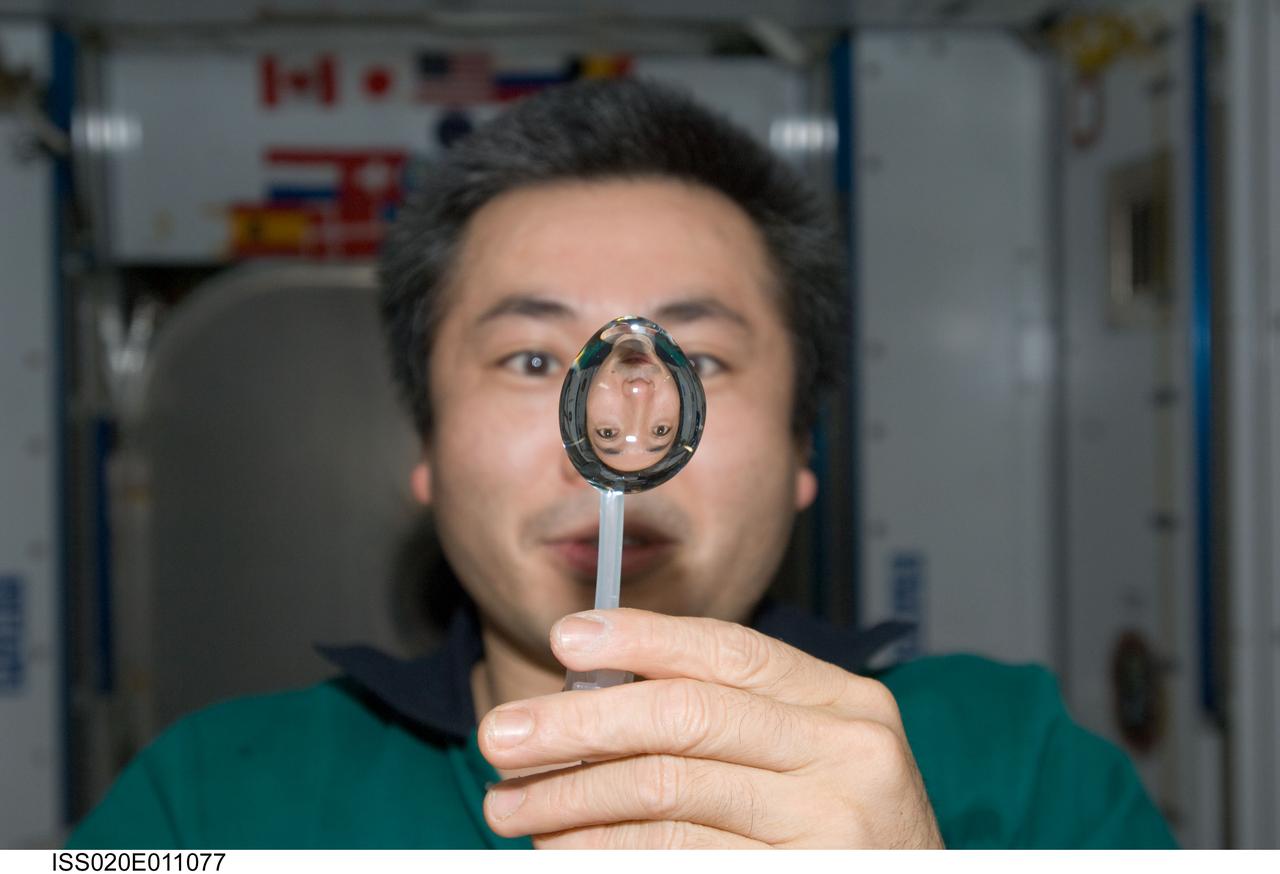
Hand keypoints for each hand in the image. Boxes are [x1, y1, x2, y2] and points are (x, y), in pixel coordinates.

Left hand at [477, 608, 944, 847]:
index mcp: (845, 704)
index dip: (639, 639)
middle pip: (684, 716)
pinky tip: (564, 849)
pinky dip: (606, 851)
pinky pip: (676, 858)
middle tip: (503, 735)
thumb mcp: (807, 755)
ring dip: (571, 798)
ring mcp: (832, 830)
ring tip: (512, 806)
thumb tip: (595, 689)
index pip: (727, 652)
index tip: (565, 640)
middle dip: (578, 724)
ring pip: (666, 791)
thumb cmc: (841, 830)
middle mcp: (848, 757)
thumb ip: (727, 715)